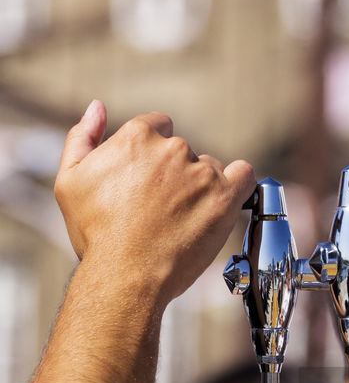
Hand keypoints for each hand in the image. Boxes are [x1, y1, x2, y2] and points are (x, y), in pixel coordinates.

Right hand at [54, 100, 254, 306]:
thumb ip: (82, 137)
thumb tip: (98, 107)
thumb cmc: (96, 233)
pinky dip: (238, 184)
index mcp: (137, 137)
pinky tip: (225, 200)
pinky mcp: (225, 198)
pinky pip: (244, 176)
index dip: (152, 155)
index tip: (149, 181)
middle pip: (183, 150)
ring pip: (209, 168)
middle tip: (160, 209)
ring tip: (183, 220)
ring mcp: (202, 173)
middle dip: (174, 174)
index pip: (157, 127)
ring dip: (201, 186)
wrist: (126, 275)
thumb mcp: (71, 180)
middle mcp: (173, 149)